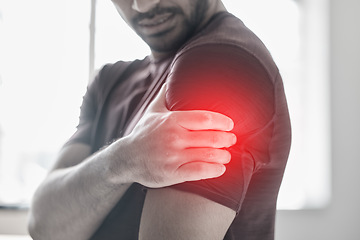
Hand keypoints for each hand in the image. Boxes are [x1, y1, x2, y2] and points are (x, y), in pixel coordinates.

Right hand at [117, 83, 235, 187]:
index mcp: (172, 120)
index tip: (230, 124)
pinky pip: (200, 171)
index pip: (204, 118)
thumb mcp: (152, 111)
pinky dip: (214, 170)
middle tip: (232, 140)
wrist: (126, 158)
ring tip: (227, 155)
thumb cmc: (143, 133)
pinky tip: (220, 168)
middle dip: (227, 139)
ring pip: (208, 155)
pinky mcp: (172, 173)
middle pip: (211, 137)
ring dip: (224, 155)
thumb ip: (165, 94)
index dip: (222, 121)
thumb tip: (172, 74)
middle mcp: (173, 137)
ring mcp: (173, 156)